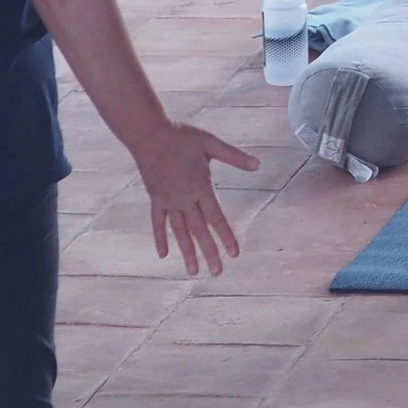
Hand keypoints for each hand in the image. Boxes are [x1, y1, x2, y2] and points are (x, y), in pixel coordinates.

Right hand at [132, 122, 261, 275]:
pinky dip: (160, 238)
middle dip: (210, 253)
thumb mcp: (211, 143)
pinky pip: (158, 223)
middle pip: (199, 231)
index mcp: (201, 187)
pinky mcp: (156, 199)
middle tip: (217, 273)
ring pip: (179, 232)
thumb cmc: (182, 137)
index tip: (234, 254)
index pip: (217, 218)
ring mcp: (168, 201)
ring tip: (193, 271)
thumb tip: (258, 165)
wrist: (149, 135)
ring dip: (187, 252)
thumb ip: (234, 156)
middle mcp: (185, 199)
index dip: (226, 237)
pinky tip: (163, 254)